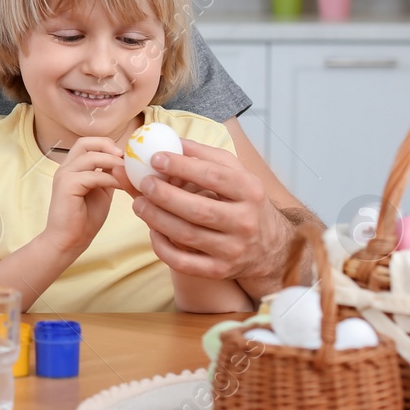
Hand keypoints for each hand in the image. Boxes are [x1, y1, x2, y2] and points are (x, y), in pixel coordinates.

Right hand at [44, 136, 122, 255]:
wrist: (69, 241)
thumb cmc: (84, 219)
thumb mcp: (101, 192)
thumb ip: (108, 176)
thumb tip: (124, 164)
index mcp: (72, 167)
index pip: (88, 143)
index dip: (107, 145)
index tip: (125, 156)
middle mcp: (66, 167)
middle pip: (85, 142)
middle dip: (107, 146)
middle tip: (124, 157)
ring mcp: (64, 175)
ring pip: (90, 157)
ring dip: (112, 162)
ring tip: (127, 172)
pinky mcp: (67, 186)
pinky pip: (93, 175)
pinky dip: (110, 179)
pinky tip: (121, 186)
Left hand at [131, 139, 286, 282]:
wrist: (270, 247)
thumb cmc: (244, 202)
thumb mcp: (235, 173)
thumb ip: (204, 156)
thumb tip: (171, 140)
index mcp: (250, 191)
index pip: (214, 176)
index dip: (182, 167)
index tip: (155, 158)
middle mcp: (245, 221)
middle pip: (198, 209)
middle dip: (164, 195)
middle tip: (143, 183)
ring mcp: (233, 249)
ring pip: (187, 235)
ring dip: (156, 219)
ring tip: (139, 204)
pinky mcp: (219, 270)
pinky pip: (183, 262)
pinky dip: (162, 247)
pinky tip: (152, 230)